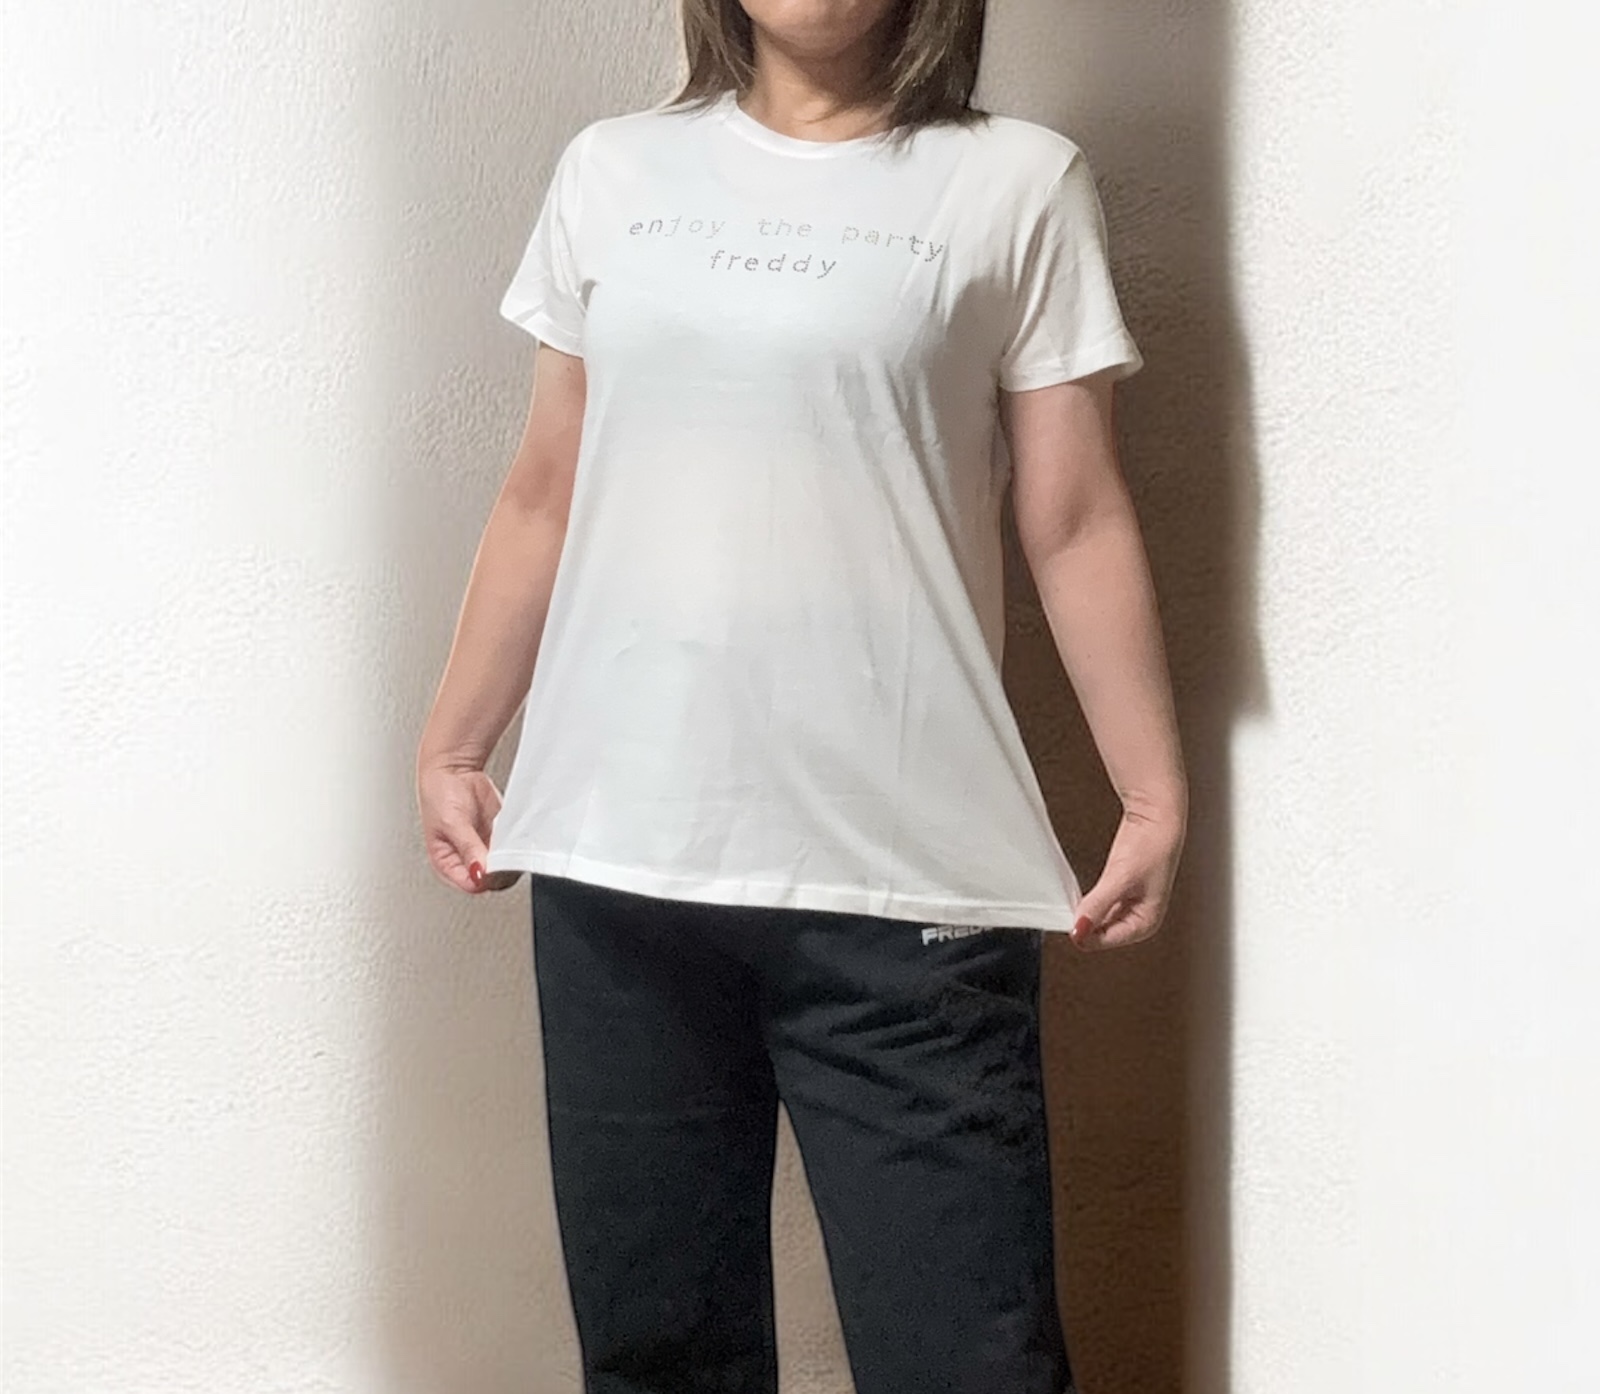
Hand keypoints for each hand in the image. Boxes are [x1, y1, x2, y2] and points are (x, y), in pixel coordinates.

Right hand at [416, 757, 522, 894]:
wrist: (453, 770)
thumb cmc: (439, 795)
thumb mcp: (452, 823)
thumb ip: (468, 849)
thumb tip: (479, 874)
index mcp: (447, 864)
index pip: (471, 885)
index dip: (486, 877)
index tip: (494, 862)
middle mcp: (466, 861)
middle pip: (492, 880)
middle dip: (501, 867)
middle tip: (503, 848)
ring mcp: (484, 850)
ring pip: (505, 867)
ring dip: (510, 856)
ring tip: (504, 837)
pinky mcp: (498, 838)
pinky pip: (512, 850)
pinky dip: (515, 844)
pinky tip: (510, 833)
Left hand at [1070, 799, 1185, 950]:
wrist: (1154, 818)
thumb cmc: (1151, 846)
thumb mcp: (1119, 879)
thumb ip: (1097, 906)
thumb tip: (1079, 928)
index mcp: (1146, 924)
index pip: (1107, 941)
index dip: (1085, 933)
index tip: (1069, 921)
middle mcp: (1138, 919)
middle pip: (1101, 933)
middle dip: (1085, 923)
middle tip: (1069, 910)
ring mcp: (1127, 906)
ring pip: (1097, 920)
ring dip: (1085, 913)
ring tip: (1075, 900)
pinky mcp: (1118, 892)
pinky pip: (1096, 906)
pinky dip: (1087, 902)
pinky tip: (1079, 895)